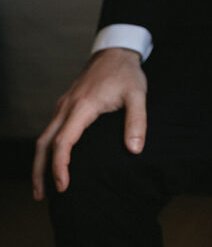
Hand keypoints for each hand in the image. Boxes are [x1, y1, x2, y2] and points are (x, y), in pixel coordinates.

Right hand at [32, 47, 146, 200]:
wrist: (116, 50)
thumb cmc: (126, 73)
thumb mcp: (137, 94)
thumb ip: (137, 121)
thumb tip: (134, 150)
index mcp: (82, 106)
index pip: (63, 142)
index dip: (59, 166)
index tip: (63, 186)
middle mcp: (67, 106)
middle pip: (44, 143)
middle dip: (40, 171)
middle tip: (42, 196)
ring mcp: (64, 104)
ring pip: (44, 136)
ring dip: (40, 161)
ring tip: (43, 186)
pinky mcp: (66, 103)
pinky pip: (51, 128)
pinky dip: (47, 148)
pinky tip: (53, 160)